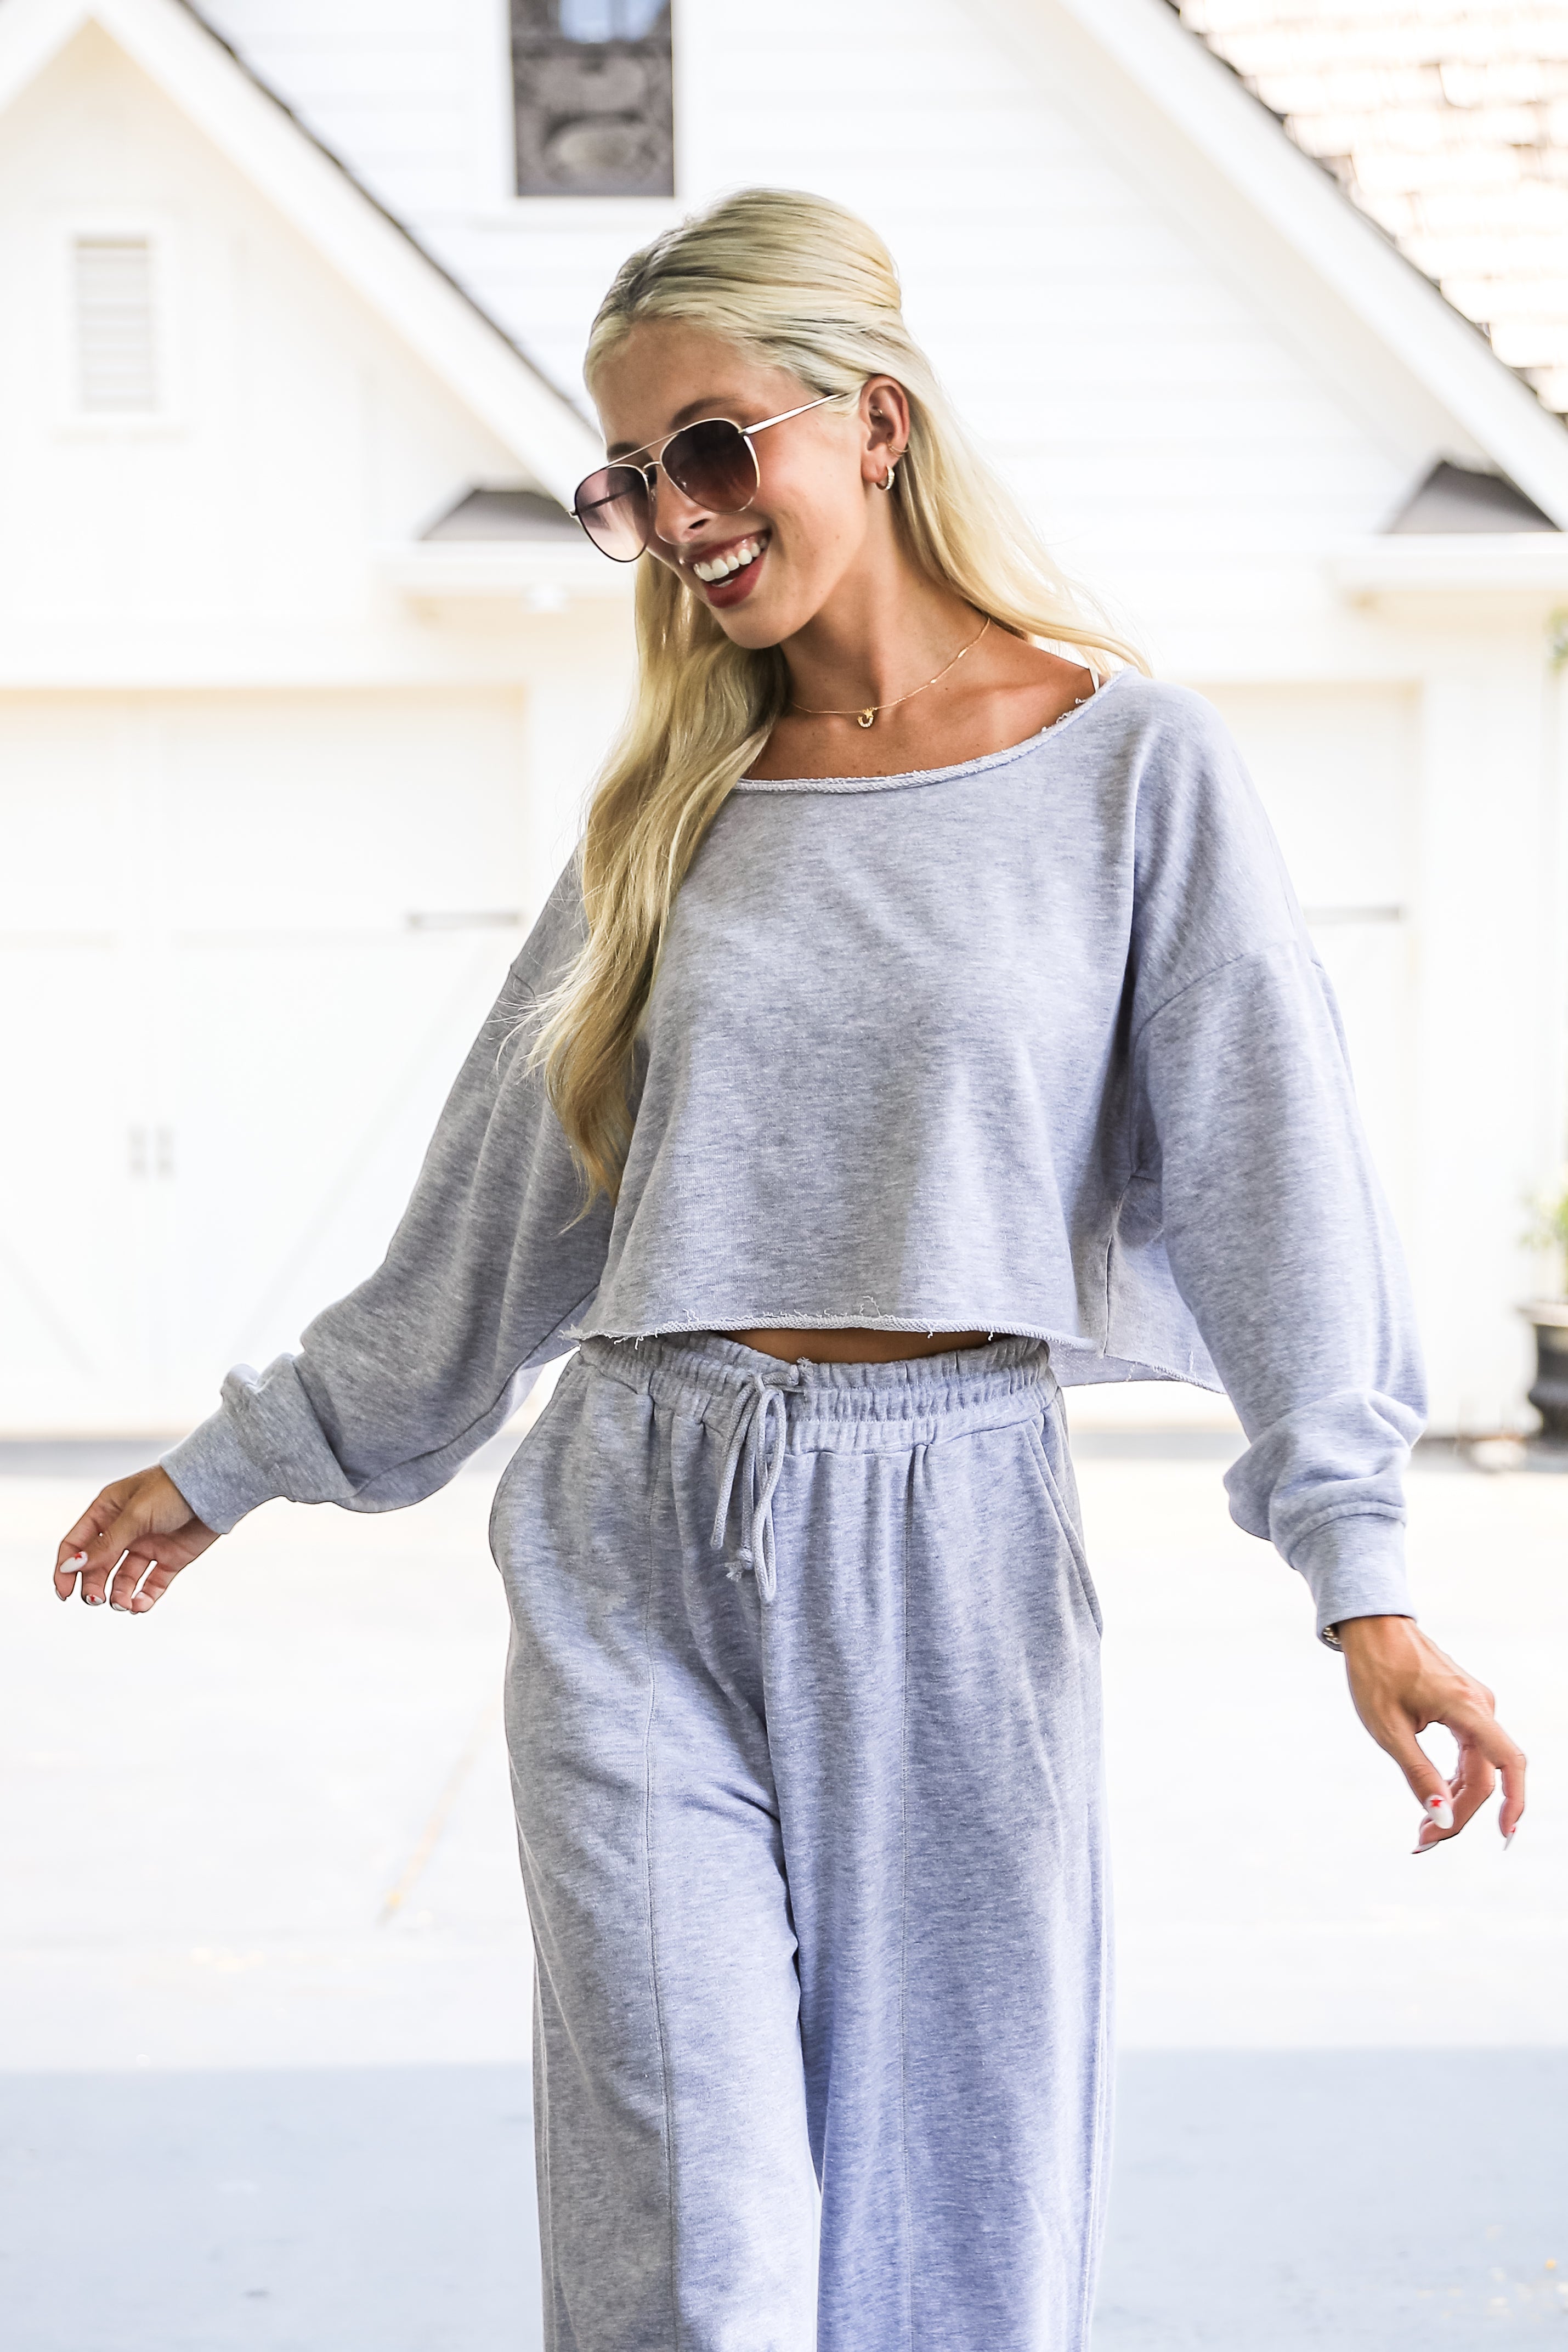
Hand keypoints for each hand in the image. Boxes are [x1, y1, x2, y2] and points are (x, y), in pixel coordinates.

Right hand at [54, 1467, 218, 1612]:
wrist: (216, 1488)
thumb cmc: (172, 1491)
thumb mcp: (134, 1516)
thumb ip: (105, 1544)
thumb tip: (71, 1566)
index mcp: (107, 1511)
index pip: (76, 1544)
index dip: (66, 1569)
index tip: (65, 1593)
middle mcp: (124, 1530)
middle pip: (98, 1566)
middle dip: (94, 1585)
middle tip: (97, 1599)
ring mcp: (147, 1545)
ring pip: (123, 1579)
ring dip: (118, 1595)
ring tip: (123, 1604)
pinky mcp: (170, 1558)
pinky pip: (151, 1584)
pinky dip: (144, 1598)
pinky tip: (140, 1606)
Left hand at [1337, 1614, 1524, 1852]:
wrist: (1371, 1627)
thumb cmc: (1375, 1672)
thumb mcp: (1388, 1728)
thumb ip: (1418, 1773)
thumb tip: (1443, 1815)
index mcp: (1467, 1708)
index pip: (1506, 1764)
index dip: (1508, 1805)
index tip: (1502, 1838)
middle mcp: (1481, 1706)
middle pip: (1485, 1774)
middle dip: (1460, 1812)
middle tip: (1424, 1840)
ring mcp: (1475, 1706)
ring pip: (1477, 1766)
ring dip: (1457, 1799)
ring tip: (1424, 1827)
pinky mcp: (1464, 1707)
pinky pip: (1469, 1751)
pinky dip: (1454, 1778)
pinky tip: (1436, 1798)